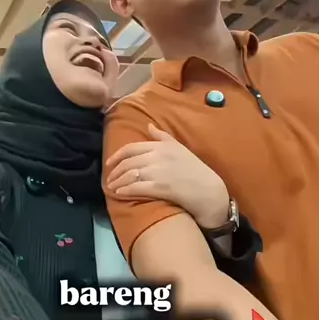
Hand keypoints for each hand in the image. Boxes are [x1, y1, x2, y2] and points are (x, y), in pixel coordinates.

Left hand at [106, 124, 229, 229]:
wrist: (209, 190)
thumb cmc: (195, 169)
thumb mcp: (180, 148)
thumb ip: (162, 137)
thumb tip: (148, 126)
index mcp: (162, 146)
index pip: (132, 148)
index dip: (116, 156)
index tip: (109, 163)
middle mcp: (158, 156)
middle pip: (128, 162)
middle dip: (115, 172)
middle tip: (109, 179)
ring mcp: (158, 171)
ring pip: (130, 175)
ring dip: (117, 182)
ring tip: (112, 188)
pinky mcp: (160, 187)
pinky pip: (136, 187)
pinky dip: (125, 190)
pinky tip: (120, 193)